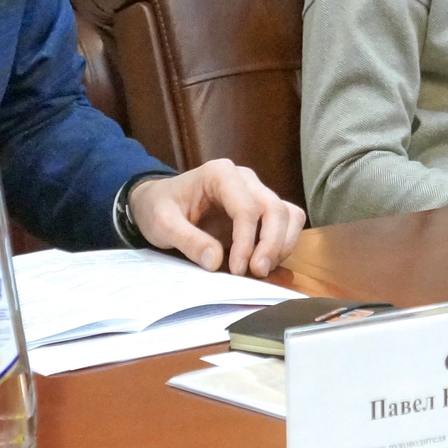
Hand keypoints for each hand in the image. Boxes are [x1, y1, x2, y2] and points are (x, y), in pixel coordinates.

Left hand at [127, 159, 305, 277]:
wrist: (159, 202)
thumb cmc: (159, 208)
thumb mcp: (162, 224)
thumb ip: (187, 240)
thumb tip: (215, 261)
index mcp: (220, 174)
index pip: (247, 207)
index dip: (247, 241)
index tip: (237, 270)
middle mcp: (245, 178)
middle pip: (275, 209)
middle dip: (271, 244)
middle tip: (256, 273)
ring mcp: (257, 191)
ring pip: (288, 214)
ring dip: (282, 245)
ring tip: (261, 270)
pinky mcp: (262, 208)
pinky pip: (288, 221)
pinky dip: (284, 243)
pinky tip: (266, 262)